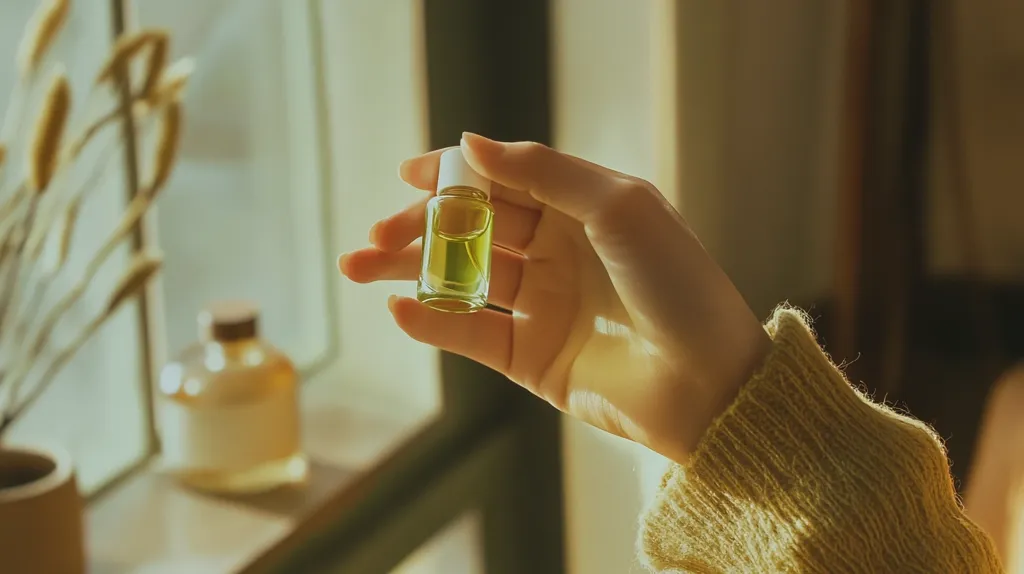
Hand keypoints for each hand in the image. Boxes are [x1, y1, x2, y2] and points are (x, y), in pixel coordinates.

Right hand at [338, 133, 770, 462]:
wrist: (707, 385)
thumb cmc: (677, 285)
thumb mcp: (619, 206)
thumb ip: (543, 172)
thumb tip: (471, 144)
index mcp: (582, 210)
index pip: (504, 181)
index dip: (454, 174)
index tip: (406, 172)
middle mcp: (558, 253)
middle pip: (473, 229)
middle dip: (419, 227)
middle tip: (372, 235)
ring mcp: (542, 305)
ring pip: (462, 278)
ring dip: (408, 271)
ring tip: (357, 267)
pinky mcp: (530, 356)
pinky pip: (470, 333)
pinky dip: (433, 320)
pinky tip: (400, 309)